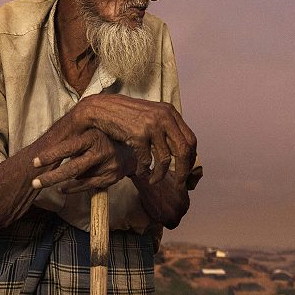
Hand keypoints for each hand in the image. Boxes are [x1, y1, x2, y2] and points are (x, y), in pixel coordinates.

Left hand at [31, 128, 136, 192]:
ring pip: (78, 177)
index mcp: (92, 136)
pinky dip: (72, 188)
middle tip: (35, 183)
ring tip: (45, 181)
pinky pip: (86, 186)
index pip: (68, 147)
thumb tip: (45, 149)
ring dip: (61, 180)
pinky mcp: (110, 178)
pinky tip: (62, 188)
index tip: (35, 162)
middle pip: (72, 168)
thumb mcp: (88, 134)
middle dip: (51, 177)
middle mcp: (101, 151)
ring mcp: (107, 166)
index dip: (51, 155)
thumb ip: (71, 141)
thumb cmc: (100, 141)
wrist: (128, 152)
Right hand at [74, 94, 196, 184]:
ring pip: (165, 159)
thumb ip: (167, 128)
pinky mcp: (138, 135)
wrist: (103, 109)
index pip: (191, 140)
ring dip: (160, 174)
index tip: (187, 172)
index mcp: (170, 112)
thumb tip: (184, 153)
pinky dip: (144, 170)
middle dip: (183, 172)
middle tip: (180, 184)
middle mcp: (164, 117)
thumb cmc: (127, 115)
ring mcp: (151, 126)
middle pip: (184, 150)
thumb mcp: (152, 115)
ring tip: (154, 180)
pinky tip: (141, 172)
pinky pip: (147, 160)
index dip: (191, 159)